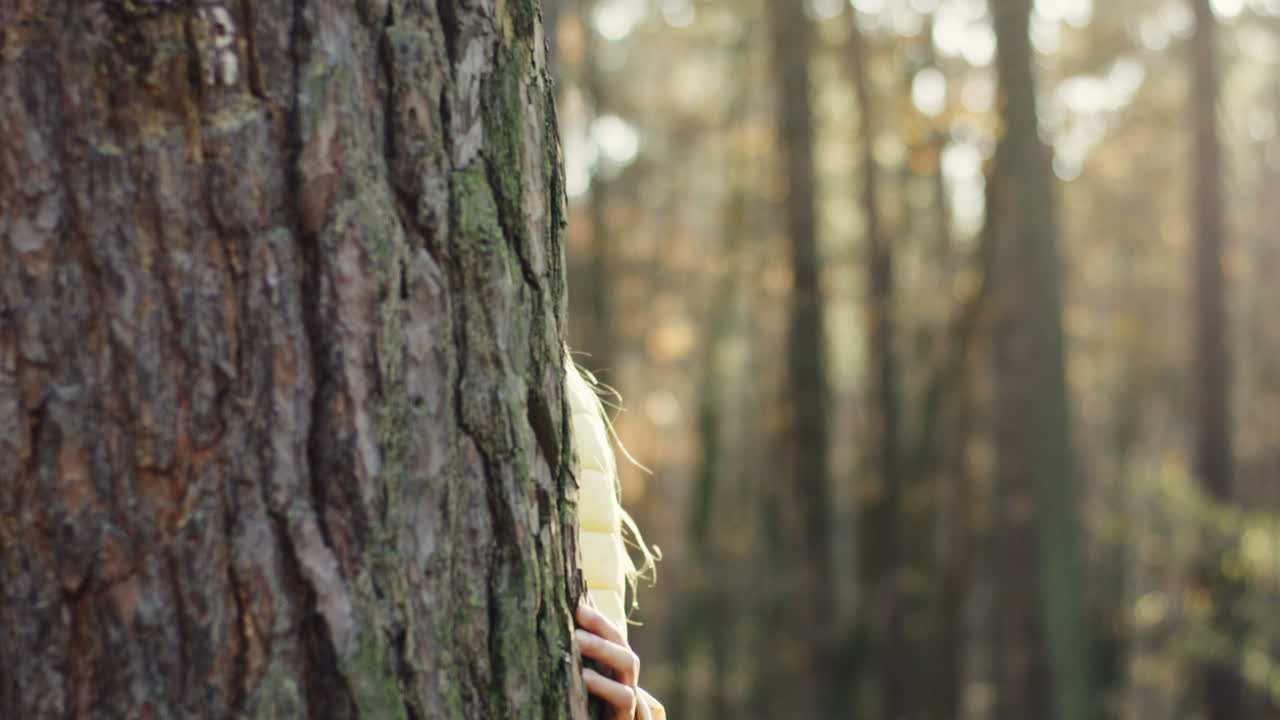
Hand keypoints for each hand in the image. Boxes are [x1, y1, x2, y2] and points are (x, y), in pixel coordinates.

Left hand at [576, 601, 650, 719]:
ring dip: (602, 648)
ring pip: (627, 662)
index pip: (612, 632)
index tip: (577, 605)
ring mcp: (629, 690)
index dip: (598, 617)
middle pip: (620, 641)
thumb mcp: (590, 671)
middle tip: (577, 614)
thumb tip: (577, 603)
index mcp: (617, 659)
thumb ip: (586, 642)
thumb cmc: (596, 699)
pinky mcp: (625, 713)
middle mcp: (626, 671)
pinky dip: (604, 684)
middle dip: (600, 626)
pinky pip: (623, 696)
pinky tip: (583, 677)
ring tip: (576, 640)